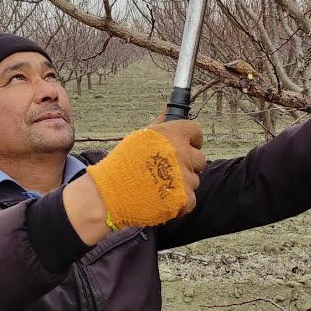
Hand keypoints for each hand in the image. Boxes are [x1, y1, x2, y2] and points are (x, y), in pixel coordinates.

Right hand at [85, 118, 205, 229]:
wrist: (110, 193)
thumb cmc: (122, 164)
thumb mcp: (140, 137)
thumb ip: (160, 124)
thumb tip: (169, 107)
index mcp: (173, 135)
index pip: (196, 131)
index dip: (191, 140)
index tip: (184, 147)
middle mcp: (182, 154)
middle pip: (199, 158)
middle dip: (187, 164)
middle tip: (168, 171)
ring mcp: (185, 177)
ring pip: (194, 180)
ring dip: (182, 184)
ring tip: (159, 186)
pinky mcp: (184, 199)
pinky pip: (190, 199)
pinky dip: (179, 202)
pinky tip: (162, 199)